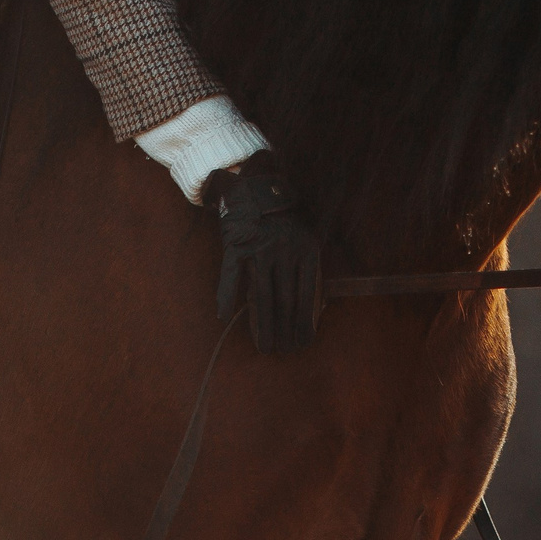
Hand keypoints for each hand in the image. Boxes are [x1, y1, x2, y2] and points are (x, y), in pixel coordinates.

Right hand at [204, 151, 322, 355]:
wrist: (258, 188)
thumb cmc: (285, 221)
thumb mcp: (306, 239)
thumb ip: (309, 269)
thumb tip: (315, 310)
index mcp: (306, 250)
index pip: (307, 295)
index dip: (304, 322)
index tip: (303, 342)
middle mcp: (284, 250)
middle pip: (285, 299)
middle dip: (286, 329)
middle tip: (285, 351)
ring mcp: (259, 248)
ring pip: (262, 294)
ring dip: (264, 324)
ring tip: (265, 345)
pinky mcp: (237, 245)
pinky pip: (231, 276)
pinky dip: (227, 296)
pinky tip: (225, 315)